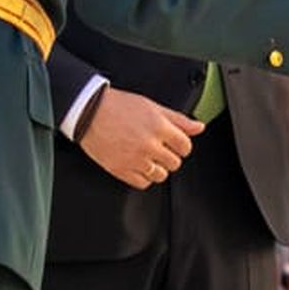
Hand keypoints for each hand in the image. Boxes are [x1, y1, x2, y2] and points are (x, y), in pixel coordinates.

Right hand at [78, 88, 202, 188]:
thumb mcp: (152, 106)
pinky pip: (143, 183)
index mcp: (159, 127)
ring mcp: (135, 159)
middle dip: (169, 156)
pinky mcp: (121, 170)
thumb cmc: (118, 106)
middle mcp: (149, 145)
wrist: (89, 111)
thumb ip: (178, 119)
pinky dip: (143, 176)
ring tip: (148, 157)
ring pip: (161, 176)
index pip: (185, 146)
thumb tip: (199, 127)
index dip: (181, 145)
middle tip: (159, 148)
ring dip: (158, 168)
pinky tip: (138, 165)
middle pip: (175, 163)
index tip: (175, 143)